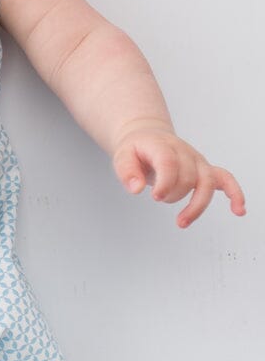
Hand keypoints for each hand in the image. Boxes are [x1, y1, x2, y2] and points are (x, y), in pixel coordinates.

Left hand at [112, 127, 245, 227]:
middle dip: (172, 194)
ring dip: (197, 205)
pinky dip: (234, 194)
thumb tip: (135, 189)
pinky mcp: (204, 169)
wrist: (148, 138)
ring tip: (182, 222)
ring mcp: (197, 160)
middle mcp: (184, 152)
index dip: (165, 182)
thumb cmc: (137, 150)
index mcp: (162, 145)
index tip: (155, 196)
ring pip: (207, 181)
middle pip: (188, 176)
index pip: (170, 162)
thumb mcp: (122, 156)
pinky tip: (238, 210)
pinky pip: (225, 179)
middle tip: (158, 198)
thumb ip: (126, 172)